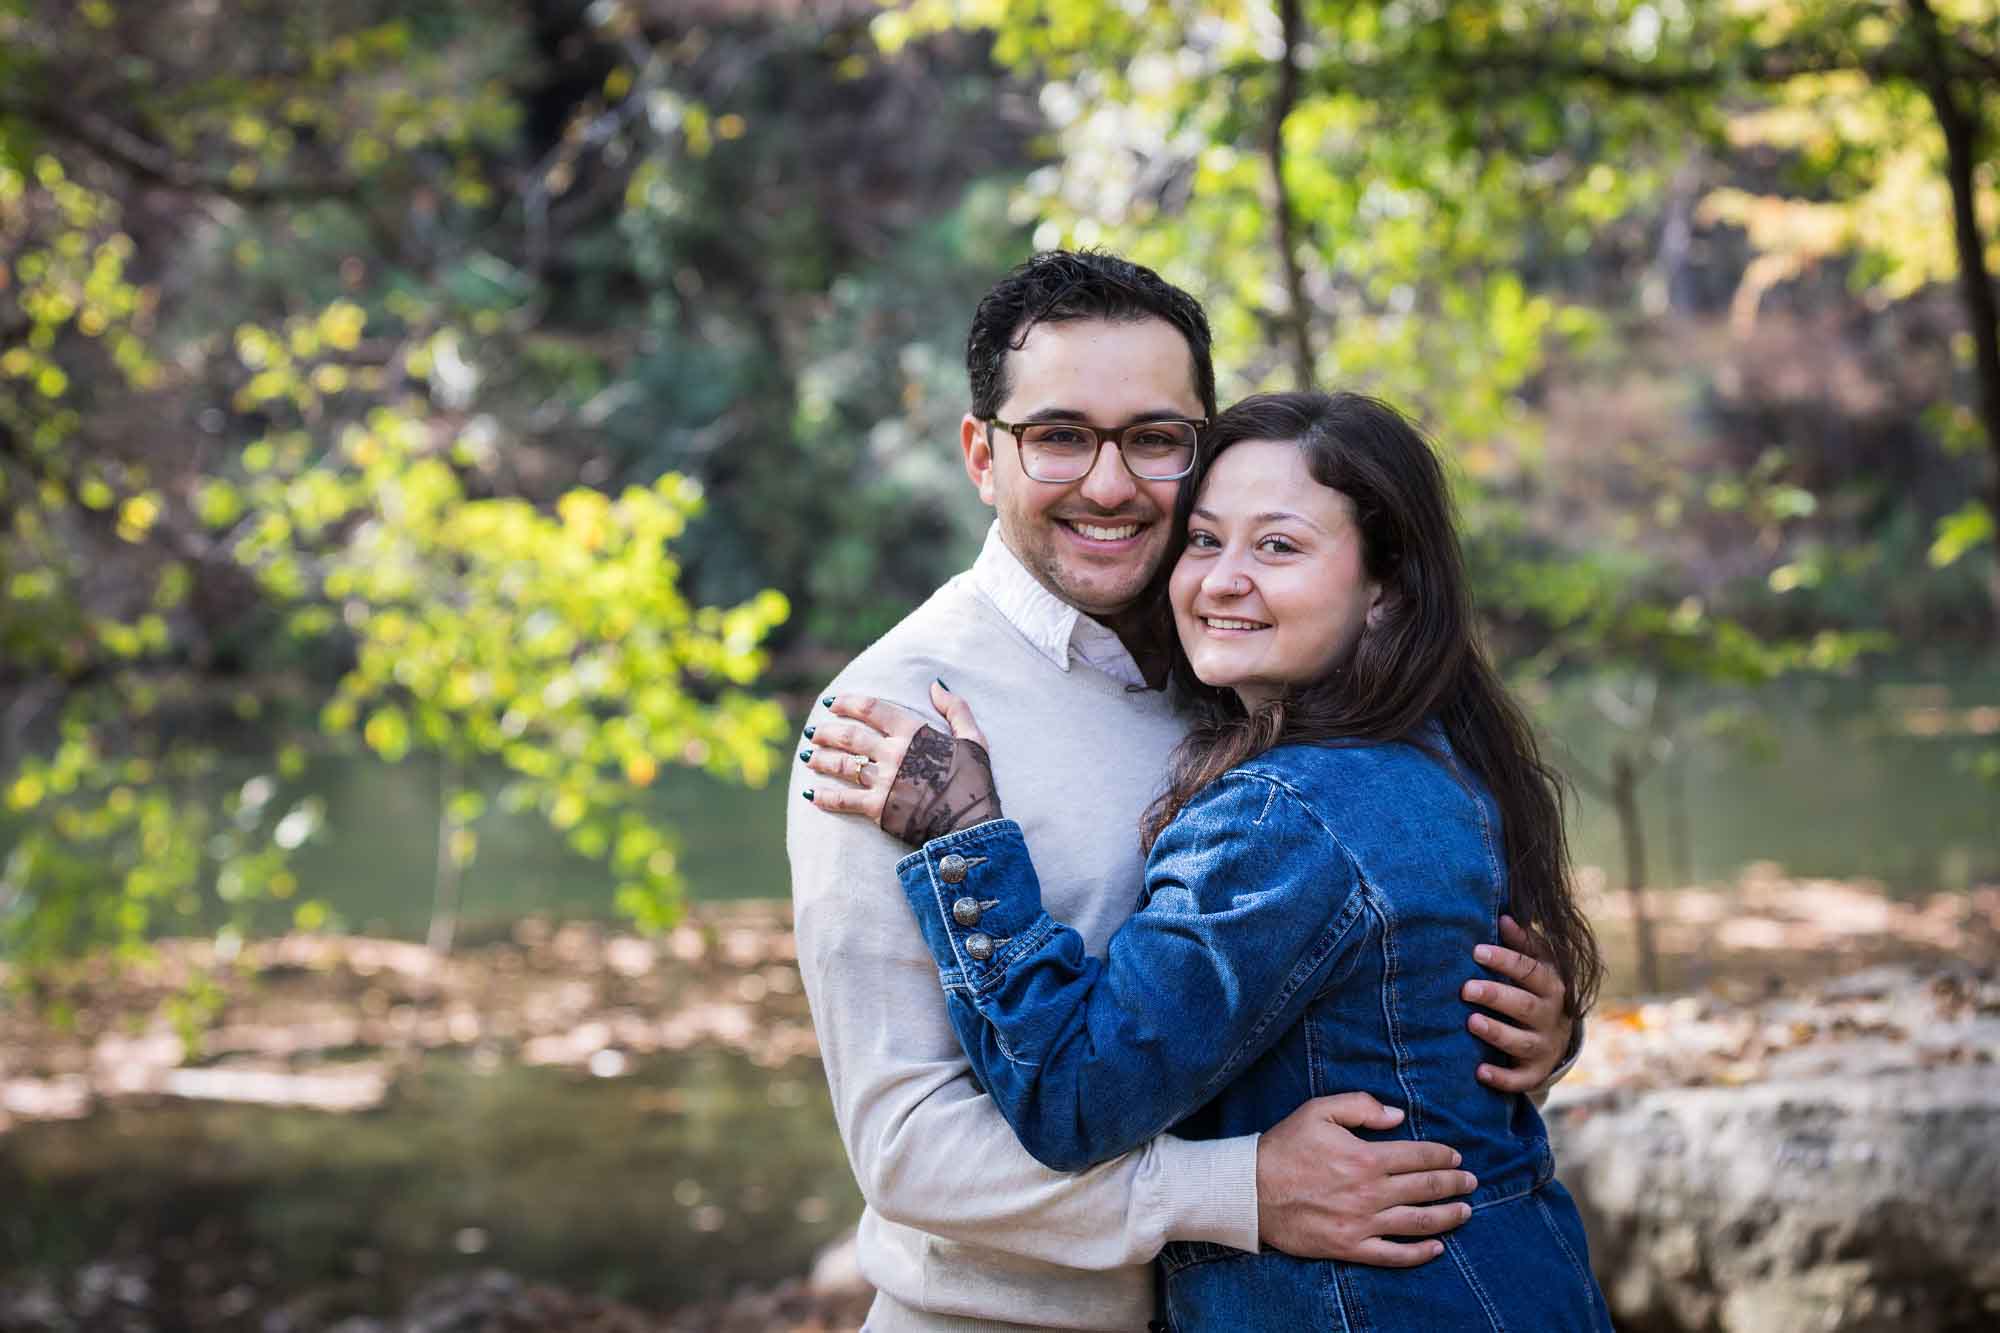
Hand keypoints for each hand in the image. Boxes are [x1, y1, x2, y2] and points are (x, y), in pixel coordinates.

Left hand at [803, 681, 1001, 843]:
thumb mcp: (974, 739)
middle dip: (826, 732)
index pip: (872, 709)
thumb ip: (955, 709)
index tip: (832, 703)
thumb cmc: (974, 783)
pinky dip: (825, 797)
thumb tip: (936, 685)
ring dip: (820, 760)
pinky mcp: (878, 809)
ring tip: (808, 757)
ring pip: (842, 766)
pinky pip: (844, 800)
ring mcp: (884, 781)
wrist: (972, 826)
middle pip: (850, 736)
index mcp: (914, 733)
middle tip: (813, 732)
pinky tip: (812, 795)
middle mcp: (894, 754)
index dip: (847, 702)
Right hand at [1256, 1092, 1473, 1264]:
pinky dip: (1419, 1253)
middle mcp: (1370, 1193)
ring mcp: (1362, 1224)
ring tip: (1465, 1212)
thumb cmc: (1284, 1147)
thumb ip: (1360, 1106)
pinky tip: (1437, 1248)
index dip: (1443, 1156)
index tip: (1456, 1157)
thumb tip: (1398, 1116)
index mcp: (1365, 1157)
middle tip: (1470, 1182)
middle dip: (1454, 1184)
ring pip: (1418, 1223)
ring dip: (1448, 1217)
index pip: (1419, 1156)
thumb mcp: (1318, 1111)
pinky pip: (1393, 1254)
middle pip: (1426, 1189)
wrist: (1250, 1190)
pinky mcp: (1350, 1247)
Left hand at [1462, 914, 1574, 1092]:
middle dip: (1496, 996)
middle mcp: (1551, 1016)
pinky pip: (1521, 1079)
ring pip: (1523, 1043)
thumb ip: (1523, 944)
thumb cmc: (1536, 991)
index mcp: (1552, 985)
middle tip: (1466, 988)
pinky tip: (1479, 1072)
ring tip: (1471, 1022)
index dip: (1505, 960)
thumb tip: (1504, 916)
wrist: (1559, 1038)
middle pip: (1525, 1006)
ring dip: (1497, 1033)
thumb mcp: (1537, 966)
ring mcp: (1544, 1046)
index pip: (1531, 970)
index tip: (1476, 951)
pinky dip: (1502, 1078)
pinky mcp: (1535, 1072)